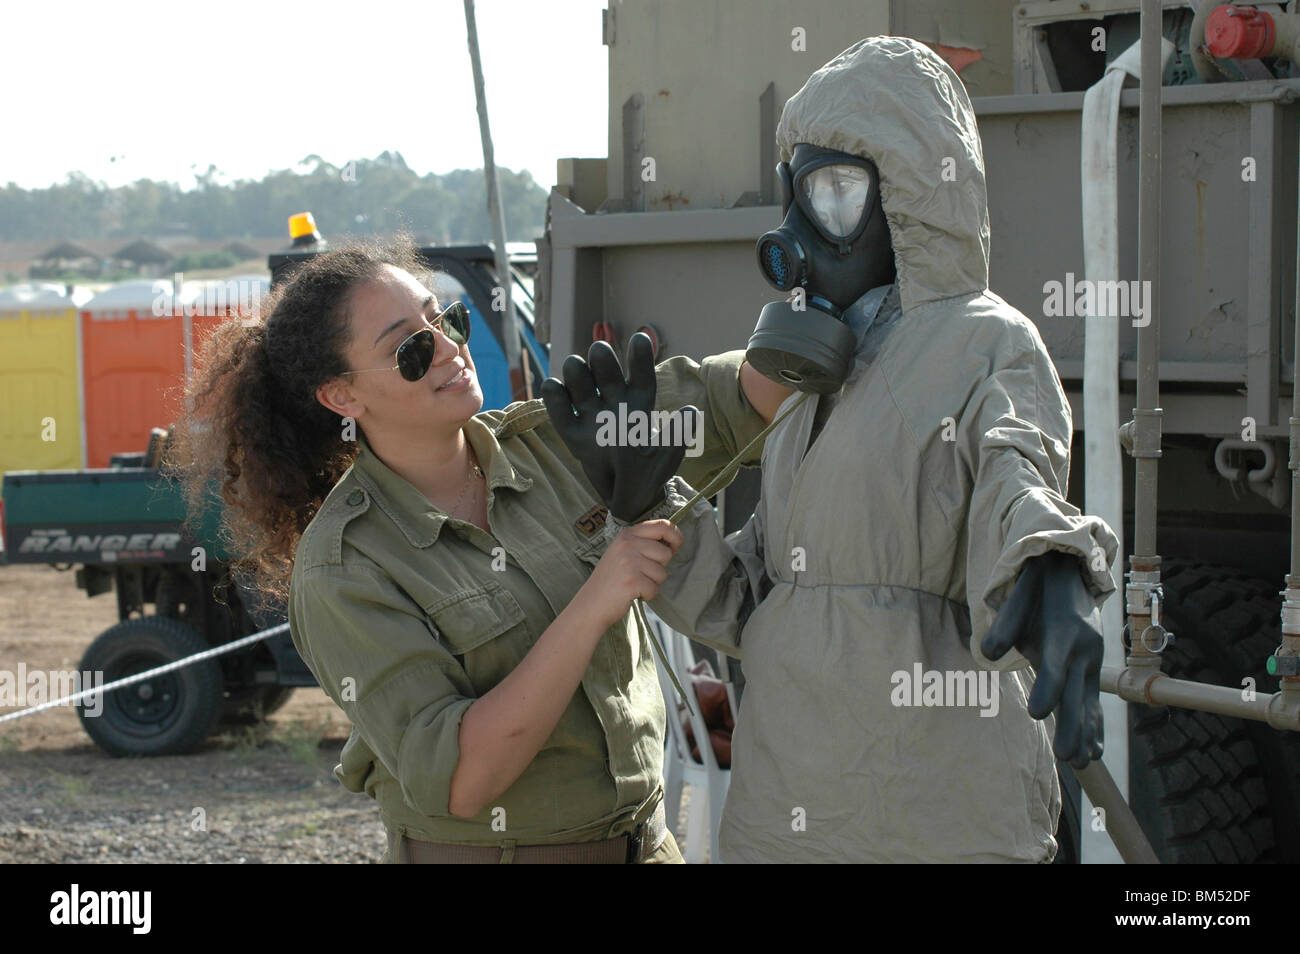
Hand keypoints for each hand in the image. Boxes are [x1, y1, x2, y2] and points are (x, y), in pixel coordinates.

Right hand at [541, 333, 700, 521]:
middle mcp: (615, 402)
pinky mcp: (572, 430)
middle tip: (600, 353)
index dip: (640, 357)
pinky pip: (557, 404)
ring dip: (576, 370)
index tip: (641, 338)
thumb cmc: (651, 474)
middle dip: (601, 358)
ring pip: (579, 379)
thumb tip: (690, 412)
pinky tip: (555, 388)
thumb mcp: (667, 458)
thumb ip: (677, 436)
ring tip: (577, 370)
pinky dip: (553, 393)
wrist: (629, 498)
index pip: (641, 375)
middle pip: (605, 370)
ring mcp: (592, 413)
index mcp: (640, 405)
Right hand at [577, 520, 683, 628]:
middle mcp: (627, 544)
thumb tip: (673, 542)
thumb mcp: (623, 552)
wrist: (591, 603)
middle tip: (641, 574)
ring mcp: (629, 562)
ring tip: (634, 584)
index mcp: (627, 534)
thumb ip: (643, 543)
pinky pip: (655, 589)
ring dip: (652, 583)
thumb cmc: (611, 579)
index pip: (662, 525)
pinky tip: (632, 594)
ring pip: (662, 573)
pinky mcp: (632, 581)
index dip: (675, 536)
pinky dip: (647, 595)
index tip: (675, 547)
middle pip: (665, 553)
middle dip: (659, 567)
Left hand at [981, 550, 1104, 769]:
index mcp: (1062, 633)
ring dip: (1086, 733)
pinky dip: (1096, 726)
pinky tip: (1095, 752)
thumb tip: (987, 653)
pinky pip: (1096, 701)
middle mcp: (1083, 650)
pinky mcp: (1093, 668)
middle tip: (1067, 758)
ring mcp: (1092, 661)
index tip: (1036, 713)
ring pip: (1090, 702)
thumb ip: (1004, 625)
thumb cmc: (1036, 590)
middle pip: (1077, 694)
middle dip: (1072, 726)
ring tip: (1081, 764)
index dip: (1047, 689)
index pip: (1054, 667)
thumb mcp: (1017, 597)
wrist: (1070, 571)